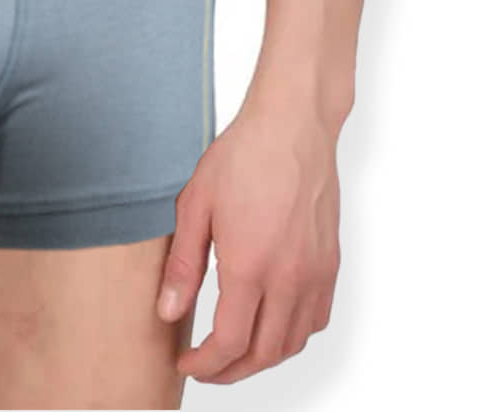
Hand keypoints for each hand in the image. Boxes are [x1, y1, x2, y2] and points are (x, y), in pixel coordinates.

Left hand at [156, 95, 341, 383]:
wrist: (293, 125)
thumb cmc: (244, 155)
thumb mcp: (196, 205)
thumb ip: (183, 266)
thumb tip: (168, 313)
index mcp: (250, 266)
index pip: (230, 344)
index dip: (205, 365)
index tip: (186, 364)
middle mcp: (288, 278)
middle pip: (263, 354)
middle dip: (230, 371)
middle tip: (206, 367)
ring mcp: (315, 273)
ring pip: (293, 343)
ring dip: (262, 358)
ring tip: (235, 352)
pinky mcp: (330, 263)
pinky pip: (316, 319)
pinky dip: (293, 336)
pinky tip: (272, 325)